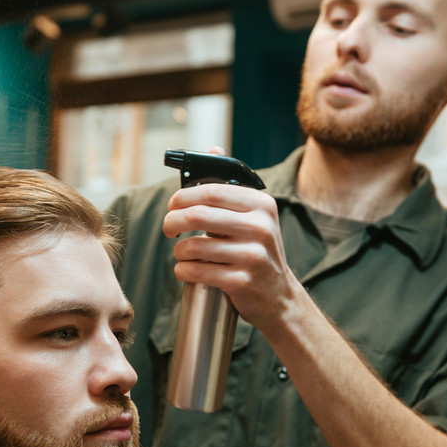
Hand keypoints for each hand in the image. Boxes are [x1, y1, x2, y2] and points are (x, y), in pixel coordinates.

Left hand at [162, 178, 297, 328]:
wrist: (279, 297)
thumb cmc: (258, 252)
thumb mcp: (254, 217)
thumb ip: (231, 188)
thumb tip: (215, 149)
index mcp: (261, 205)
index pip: (211, 191)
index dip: (183, 197)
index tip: (172, 205)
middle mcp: (261, 227)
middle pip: (198, 215)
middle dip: (172, 221)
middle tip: (168, 229)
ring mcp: (253, 256)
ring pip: (194, 247)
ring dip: (178, 251)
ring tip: (181, 254)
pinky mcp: (242, 281)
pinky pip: (198, 271)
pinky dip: (183, 271)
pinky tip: (185, 270)